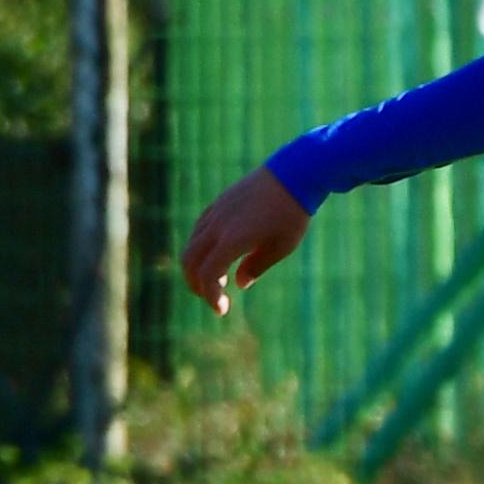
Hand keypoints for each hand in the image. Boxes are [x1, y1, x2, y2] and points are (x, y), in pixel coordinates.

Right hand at [177, 167, 309, 312]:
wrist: (293, 174)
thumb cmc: (292, 214)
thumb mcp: (280, 247)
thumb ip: (256, 267)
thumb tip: (238, 283)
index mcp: (233, 239)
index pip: (208, 275)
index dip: (210, 296)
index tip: (222, 310)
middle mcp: (218, 226)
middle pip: (190, 261)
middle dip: (196, 284)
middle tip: (213, 297)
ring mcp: (216, 212)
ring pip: (191, 245)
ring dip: (197, 266)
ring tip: (218, 278)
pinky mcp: (218, 204)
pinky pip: (199, 230)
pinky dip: (200, 248)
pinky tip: (218, 255)